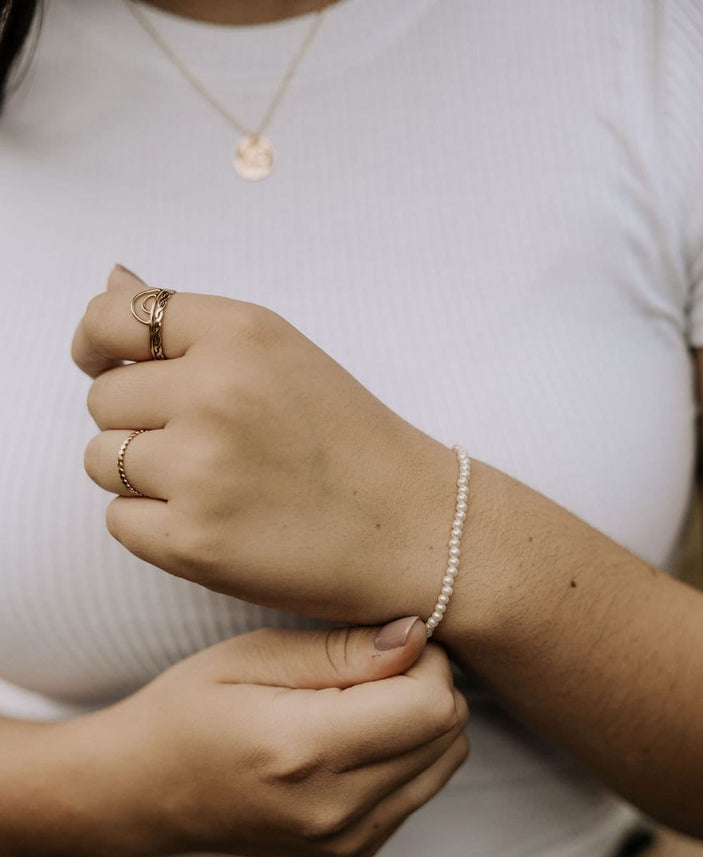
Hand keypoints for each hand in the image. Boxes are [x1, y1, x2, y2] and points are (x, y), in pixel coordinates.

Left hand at [75, 267, 454, 622]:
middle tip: (203, 445)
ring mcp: (202, 471)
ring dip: (140, 477)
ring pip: (101, 461)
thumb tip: (111, 276)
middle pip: (103, 399)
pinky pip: (120, 522)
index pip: (113, 316)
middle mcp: (215, 393)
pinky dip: (153, 526)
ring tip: (212, 486)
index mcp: (241, 334)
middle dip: (135, 422)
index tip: (103, 363)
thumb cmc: (351, 443)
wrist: (416, 530)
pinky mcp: (193, 542)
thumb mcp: (281, 356)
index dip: (95, 342)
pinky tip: (212, 524)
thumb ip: (190, 324)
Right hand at [96, 617, 468, 856]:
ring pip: (446, 760)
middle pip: (448, 732)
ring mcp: (348, 840)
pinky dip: (407, 753)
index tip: (383, 640)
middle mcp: (335, 808)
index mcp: (303, 751)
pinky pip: (421, 788)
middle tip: (369, 665)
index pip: (431, 703)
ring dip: (422, 719)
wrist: (146, 792)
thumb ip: (341, 649)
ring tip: (360, 699)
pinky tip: (354, 736)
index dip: (424, 658)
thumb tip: (418, 635)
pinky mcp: (355, 851)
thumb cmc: (190, 708)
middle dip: (428, 684)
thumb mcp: (252, 656)